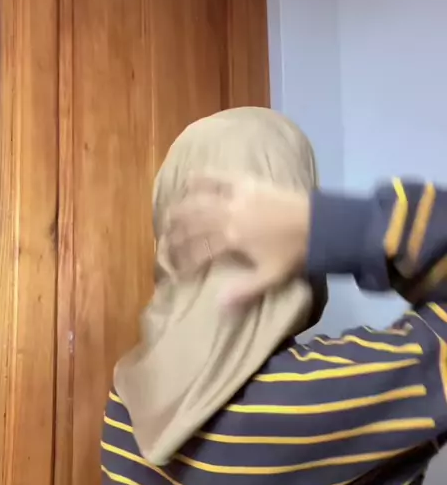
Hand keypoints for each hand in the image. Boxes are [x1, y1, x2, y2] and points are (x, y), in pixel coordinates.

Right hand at [164, 174, 310, 306]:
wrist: (319, 224)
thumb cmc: (294, 253)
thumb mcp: (270, 277)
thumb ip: (243, 291)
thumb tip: (218, 308)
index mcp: (233, 239)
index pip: (200, 250)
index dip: (184, 261)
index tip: (175, 270)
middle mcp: (229, 215)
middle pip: (193, 222)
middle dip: (175, 232)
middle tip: (164, 240)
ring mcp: (236, 196)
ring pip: (199, 199)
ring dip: (181, 206)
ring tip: (169, 214)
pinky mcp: (247, 182)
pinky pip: (219, 176)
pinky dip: (202, 176)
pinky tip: (189, 178)